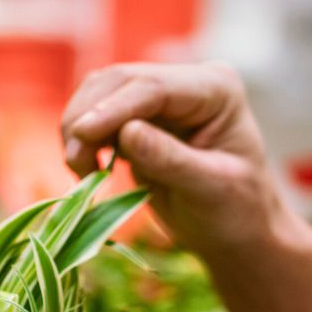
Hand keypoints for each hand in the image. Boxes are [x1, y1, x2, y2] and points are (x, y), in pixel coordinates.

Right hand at [61, 62, 286, 253]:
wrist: (234, 229)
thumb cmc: (234, 211)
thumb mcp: (209, 189)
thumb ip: (170, 159)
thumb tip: (127, 132)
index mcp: (216, 90)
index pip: (155, 87)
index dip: (114, 108)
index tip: (81, 133)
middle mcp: (186, 84)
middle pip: (118, 82)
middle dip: (88, 118)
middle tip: (76, 164)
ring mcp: (160, 98)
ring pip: (99, 94)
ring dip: (79, 129)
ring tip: (83, 171)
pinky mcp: (137, 118)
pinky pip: (95, 115)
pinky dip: (82, 140)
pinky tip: (89, 168)